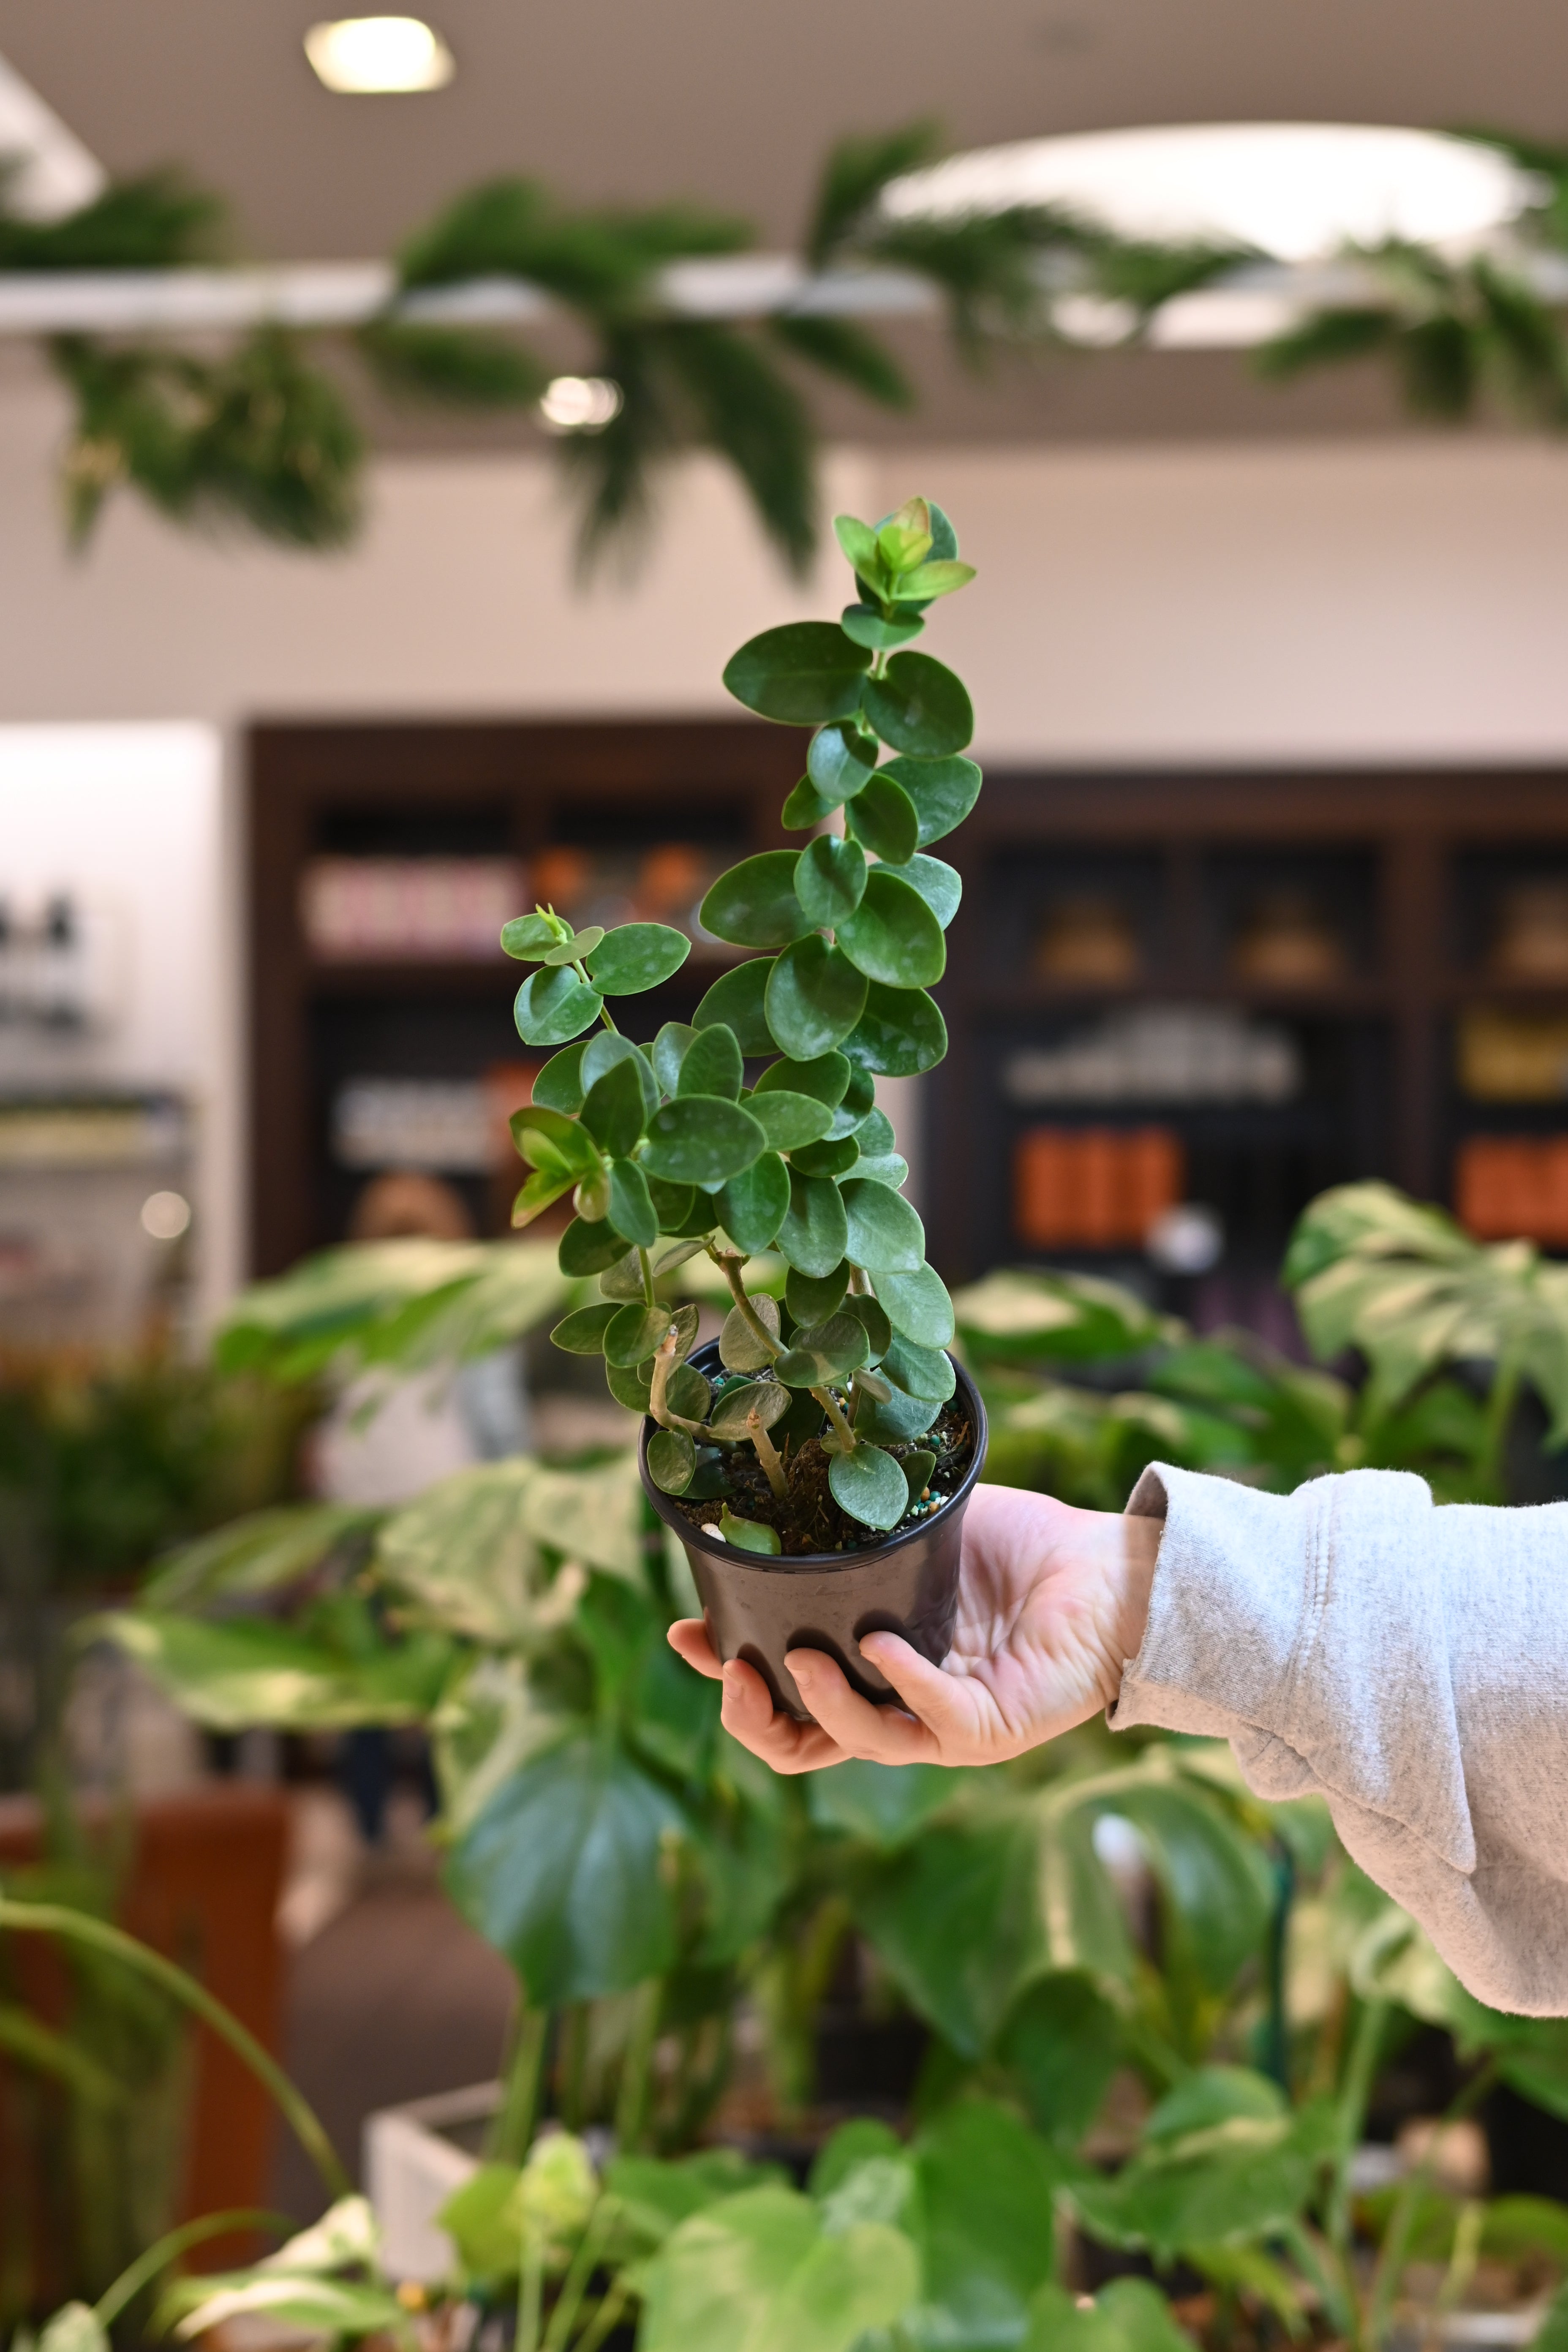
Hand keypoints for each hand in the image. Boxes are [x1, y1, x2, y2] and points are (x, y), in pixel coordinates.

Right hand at [666, 1482, 1161, 1774]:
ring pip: (859, 1745)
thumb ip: (862, 1535)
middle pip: (805, 1746)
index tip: (686, 1631)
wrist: (1112, 1566)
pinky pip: (934, 1720)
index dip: (732, 1675)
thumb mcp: (922, 1533)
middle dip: (753, 1718)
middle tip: (725, 1669)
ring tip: (794, 1658)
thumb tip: (790, 1497)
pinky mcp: (995, 1727)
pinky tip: (878, 1643)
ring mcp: (947, 1725)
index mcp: (876, 1668)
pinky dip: (900, 1683)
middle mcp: (904, 1707)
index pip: (788, 1694)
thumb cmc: (1026, 1547)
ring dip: (817, 1705)